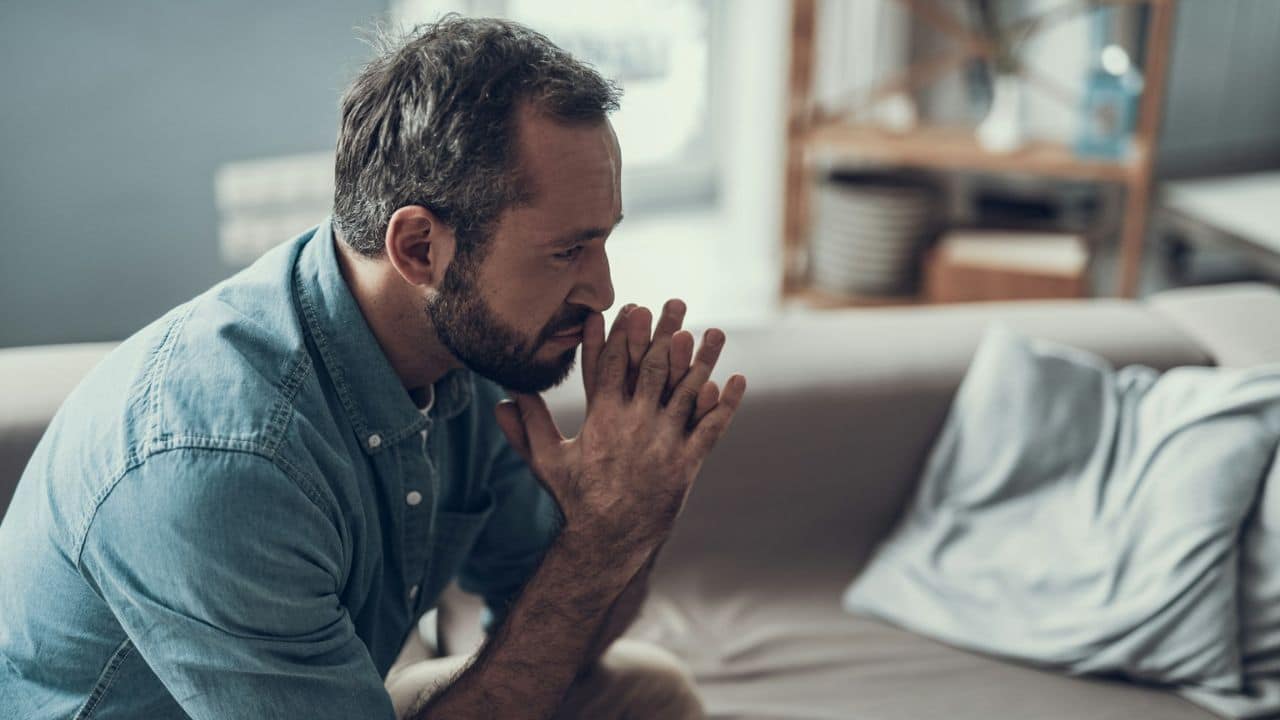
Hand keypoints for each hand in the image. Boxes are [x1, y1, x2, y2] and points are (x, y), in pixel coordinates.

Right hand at [494, 301, 746, 559]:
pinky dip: (725, 404)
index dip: (622, 334)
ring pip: (688, 392)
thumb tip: (501, 398)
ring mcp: (664, 443)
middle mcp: (636, 425)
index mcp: (602, 419)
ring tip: (715, 330)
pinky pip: (711, 428)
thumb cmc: (575, 499)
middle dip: (665, 332)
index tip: (632, 306)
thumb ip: (528, 426)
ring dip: (703, 359)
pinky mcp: (686, 463)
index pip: (612, 366)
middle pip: (654, 368)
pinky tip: (736, 379)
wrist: (608, 541)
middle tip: (675, 303)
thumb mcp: (546, 460)